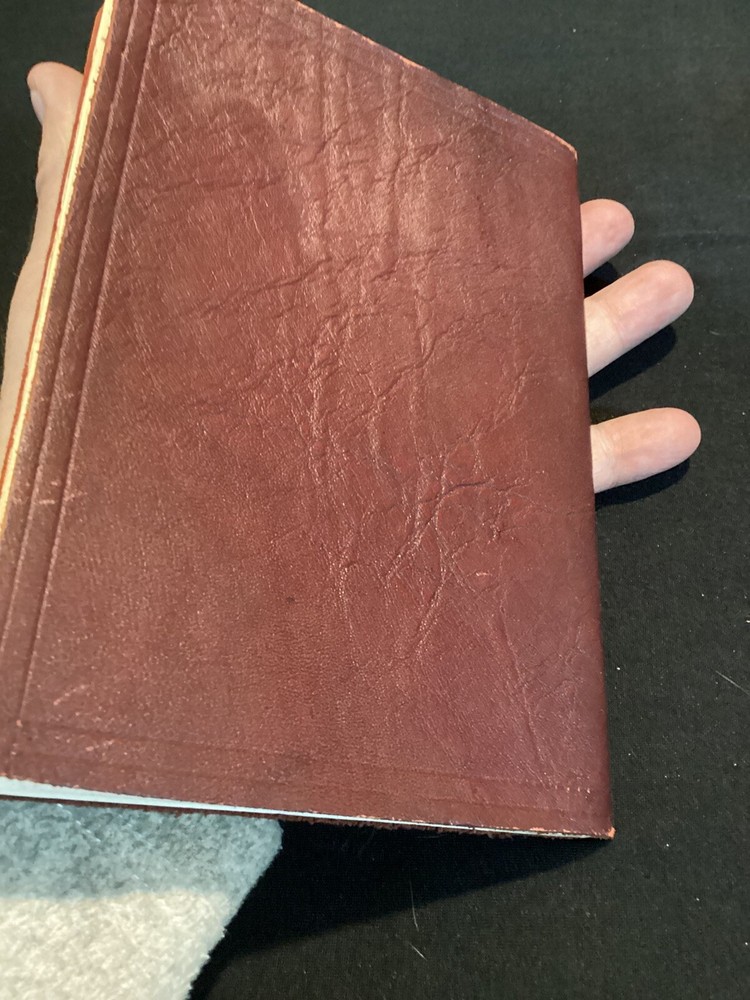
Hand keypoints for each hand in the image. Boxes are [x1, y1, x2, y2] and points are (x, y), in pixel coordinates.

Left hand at [2, 64, 699, 491]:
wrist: (109, 595)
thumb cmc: (75, 443)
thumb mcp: (80, 293)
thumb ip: (87, 181)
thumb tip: (60, 73)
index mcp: (313, 328)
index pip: (409, 252)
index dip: (475, 212)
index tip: (535, 176)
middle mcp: (366, 390)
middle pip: (483, 316)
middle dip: (561, 268)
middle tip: (620, 229)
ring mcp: (405, 460)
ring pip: (532, 393)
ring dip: (611, 340)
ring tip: (670, 294)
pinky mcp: (433, 531)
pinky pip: (541, 498)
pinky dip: (611, 466)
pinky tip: (674, 431)